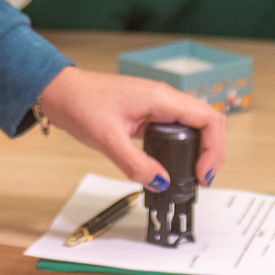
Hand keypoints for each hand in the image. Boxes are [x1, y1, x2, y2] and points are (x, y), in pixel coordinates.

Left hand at [34, 66, 227, 189]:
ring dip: (199, 150)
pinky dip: (182, 148)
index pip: (208, 119)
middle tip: (201, 180)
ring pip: (193, 126)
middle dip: (212, 152)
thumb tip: (161, 182)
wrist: (60, 92)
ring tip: (192, 176)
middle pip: (207, 122)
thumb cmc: (80, 103)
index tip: (203, 174)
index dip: (214, 149)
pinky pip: (176, 130)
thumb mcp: (107, 139)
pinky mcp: (148, 114)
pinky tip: (173, 165)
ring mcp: (157, 106)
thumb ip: (135, 164)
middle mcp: (164, 99)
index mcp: (161, 98)